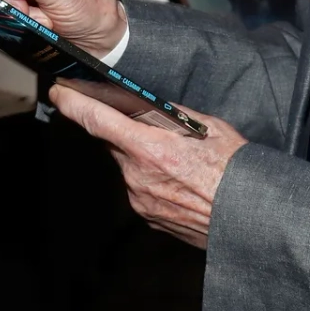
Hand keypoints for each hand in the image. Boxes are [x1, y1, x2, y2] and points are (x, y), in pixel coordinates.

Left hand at [48, 87, 246, 248]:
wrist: (249, 218)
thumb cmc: (235, 171)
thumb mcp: (207, 128)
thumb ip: (172, 116)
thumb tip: (150, 107)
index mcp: (151, 149)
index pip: (98, 120)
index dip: (74, 103)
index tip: (60, 92)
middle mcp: (138, 175)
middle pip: (115, 142)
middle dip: (127, 131)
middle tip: (154, 130)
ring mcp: (140, 199)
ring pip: (128, 166)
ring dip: (144, 157)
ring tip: (180, 163)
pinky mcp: (147, 216)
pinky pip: (139, 187)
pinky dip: (152, 179)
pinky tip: (179, 182)